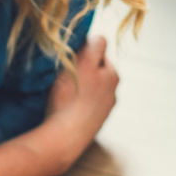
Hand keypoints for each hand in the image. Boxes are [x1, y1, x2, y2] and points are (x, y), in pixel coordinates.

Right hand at [39, 36, 118, 171]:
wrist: (64, 138)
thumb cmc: (71, 97)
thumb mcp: (84, 63)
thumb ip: (95, 46)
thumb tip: (100, 38)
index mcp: (113, 76)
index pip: (99, 52)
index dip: (83, 52)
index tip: (70, 59)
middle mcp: (113, 93)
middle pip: (94, 71)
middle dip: (81, 70)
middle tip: (63, 75)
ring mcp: (103, 111)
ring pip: (88, 89)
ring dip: (77, 87)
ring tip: (62, 94)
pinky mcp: (91, 125)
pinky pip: (83, 106)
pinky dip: (75, 104)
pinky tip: (64, 108)